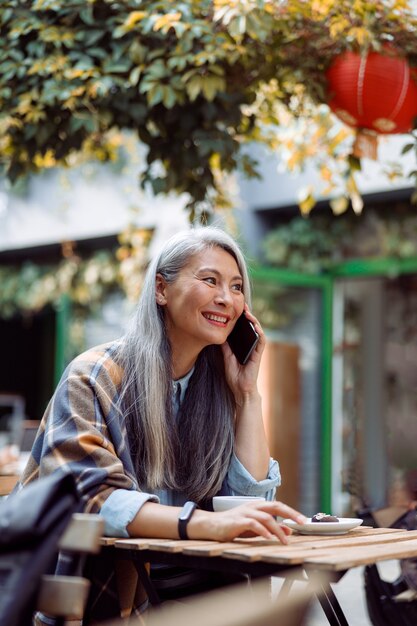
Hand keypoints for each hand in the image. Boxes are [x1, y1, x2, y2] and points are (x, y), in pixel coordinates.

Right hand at [191, 501, 307, 543]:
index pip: (278, 506)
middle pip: (275, 506)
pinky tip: (268, 538)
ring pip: (266, 517)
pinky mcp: (238, 520)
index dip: (291, 512)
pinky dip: (262, 531)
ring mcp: (245, 512)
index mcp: (258, 506)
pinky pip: (253, 524)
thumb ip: (271, 528)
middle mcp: (253, 506)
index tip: (303, 520)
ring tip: (284, 540)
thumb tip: (288, 531)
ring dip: (277, 529)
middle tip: (302, 522)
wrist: (211, 525)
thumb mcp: (255, 527)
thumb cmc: (233, 526)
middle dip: (290, 513)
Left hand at [222, 306, 264, 400]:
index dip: (240, 318)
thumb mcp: (226, 357)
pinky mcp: (259, 355)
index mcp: (243, 345)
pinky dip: (259, 332)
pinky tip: (255, 325)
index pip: (243, 329)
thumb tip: (220, 333)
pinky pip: (261, 341)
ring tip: (247, 311)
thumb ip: (225, 346)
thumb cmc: (234, 375)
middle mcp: (251, 346)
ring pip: (257, 331)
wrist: (240, 390)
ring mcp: (256, 350)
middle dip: (247, 315)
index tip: (234, 307)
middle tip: (241, 304)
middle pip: (251, 327)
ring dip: (254, 320)